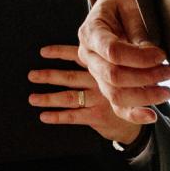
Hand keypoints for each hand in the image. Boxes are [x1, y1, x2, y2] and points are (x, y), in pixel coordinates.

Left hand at [29, 45, 145, 143]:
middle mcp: (98, 82)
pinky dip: (58, 116)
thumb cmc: (122, 93)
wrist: (138, 120)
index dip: (59, 53)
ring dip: (48, 98)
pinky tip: (45, 116)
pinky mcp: (97, 116)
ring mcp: (97, 99)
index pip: (77, 57)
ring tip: (32, 98)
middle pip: (69, 77)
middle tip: (31, 75)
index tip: (42, 52)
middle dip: (48, 76)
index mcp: (101, 69)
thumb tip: (82, 49)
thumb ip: (100, 63)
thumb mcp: (115, 73)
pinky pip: (74, 116)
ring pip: (68, 97)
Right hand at [77, 0, 169, 124]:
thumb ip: (139, 33)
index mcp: (91, 32)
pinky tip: (151, 116)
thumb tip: (154, 58)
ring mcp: (94, 71)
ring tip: (168, 90)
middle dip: (146, 78)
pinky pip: (115, 104)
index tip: (162, 55)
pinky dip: (132, 113)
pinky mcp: (104, 82)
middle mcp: (88, 54)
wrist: (115, 4)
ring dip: (144, 95)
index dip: (140, 58)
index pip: (113, 53)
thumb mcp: (132, 8)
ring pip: (114, 94)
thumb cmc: (124, 2)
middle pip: (113, 77)